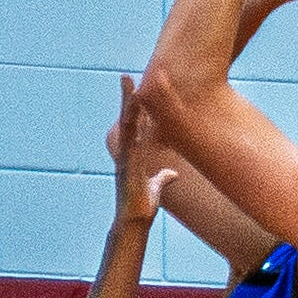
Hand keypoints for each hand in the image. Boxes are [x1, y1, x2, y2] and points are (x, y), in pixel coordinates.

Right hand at [107, 75, 179, 228]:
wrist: (134, 221)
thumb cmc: (142, 206)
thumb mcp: (157, 188)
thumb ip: (163, 178)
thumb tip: (172, 173)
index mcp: (133, 154)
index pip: (135, 126)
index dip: (136, 108)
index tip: (138, 90)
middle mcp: (127, 151)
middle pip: (127, 118)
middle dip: (127, 97)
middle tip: (126, 76)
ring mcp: (125, 154)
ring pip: (125, 122)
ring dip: (125, 101)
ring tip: (126, 81)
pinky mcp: (126, 160)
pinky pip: (128, 136)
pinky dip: (129, 119)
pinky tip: (132, 105)